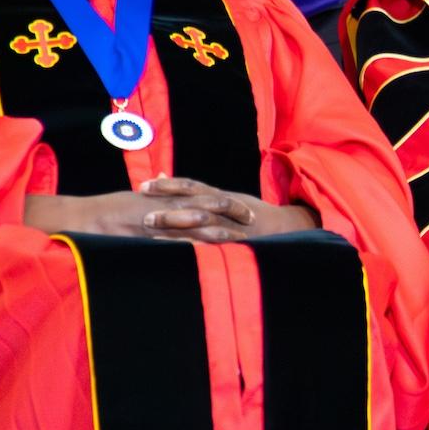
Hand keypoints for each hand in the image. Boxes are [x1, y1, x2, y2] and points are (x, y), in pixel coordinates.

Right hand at [24, 181, 319, 242]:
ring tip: (238, 237)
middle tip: (252, 217)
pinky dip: (183, 248)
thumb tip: (166, 181)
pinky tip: (202, 256)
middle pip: (200, 205)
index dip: (223, 201)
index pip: (199, 195)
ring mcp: (148, 222)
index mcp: (158, 197)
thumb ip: (152, 193)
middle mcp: (157, 205)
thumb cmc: (100, 211)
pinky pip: (164, 244)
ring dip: (212, 231)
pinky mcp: (137, 238)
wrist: (71, 219)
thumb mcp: (130, 198)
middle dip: (227, 211)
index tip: (245, 206)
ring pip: (187, 224)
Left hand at [135, 177, 318, 241]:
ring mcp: (233, 226)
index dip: (167, 186)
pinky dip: (199, 248)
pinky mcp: (239, 242)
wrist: (285, 226)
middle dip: (169, 211)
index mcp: (219, 195)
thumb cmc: (248, 211)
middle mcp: (226, 208)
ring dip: (180, 232)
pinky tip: (181, 254)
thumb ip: (192, 190)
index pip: (190, 186)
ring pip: (204, 226)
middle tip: (143, 215)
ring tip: (156, 238)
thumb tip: (160, 175)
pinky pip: (216, 246)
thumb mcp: (222, 196)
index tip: (143, 186)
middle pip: (194, 206)